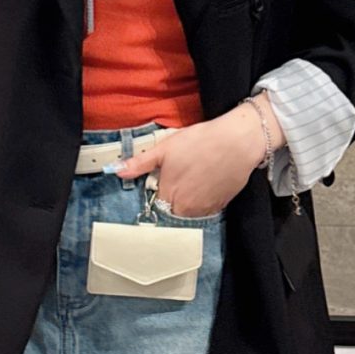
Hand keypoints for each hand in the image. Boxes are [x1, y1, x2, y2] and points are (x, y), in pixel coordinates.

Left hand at [112, 106, 271, 217]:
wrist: (237, 142)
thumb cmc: (200, 142)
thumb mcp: (165, 148)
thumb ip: (140, 163)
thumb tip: (116, 171)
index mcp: (168, 196)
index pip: (156, 203)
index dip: (159, 190)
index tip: (165, 179)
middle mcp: (186, 209)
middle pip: (172, 210)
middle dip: (173, 197)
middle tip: (182, 176)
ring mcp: (206, 210)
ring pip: (190, 212)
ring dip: (189, 200)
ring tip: (195, 177)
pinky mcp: (222, 206)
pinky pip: (207, 209)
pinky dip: (205, 199)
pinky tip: (208, 181)